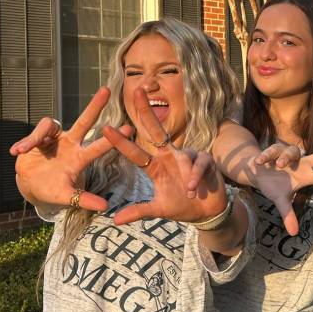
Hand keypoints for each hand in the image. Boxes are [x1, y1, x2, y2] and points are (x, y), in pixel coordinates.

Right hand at [10, 89, 114, 211]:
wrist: (31, 185)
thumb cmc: (52, 190)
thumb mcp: (67, 197)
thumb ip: (83, 200)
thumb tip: (105, 208)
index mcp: (80, 158)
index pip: (99, 146)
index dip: (113, 139)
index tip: (130, 128)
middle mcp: (70, 143)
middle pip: (84, 121)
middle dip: (94, 105)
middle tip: (106, 90)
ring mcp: (54, 138)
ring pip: (50, 124)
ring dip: (35, 136)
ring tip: (24, 150)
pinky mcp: (38, 136)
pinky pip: (34, 133)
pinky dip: (25, 143)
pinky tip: (17, 152)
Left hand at [104, 88, 228, 225]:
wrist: (207, 212)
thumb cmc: (182, 205)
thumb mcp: (159, 209)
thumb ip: (139, 211)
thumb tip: (115, 221)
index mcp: (156, 165)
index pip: (136, 151)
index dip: (121, 141)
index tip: (105, 128)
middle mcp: (170, 155)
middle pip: (156, 129)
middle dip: (147, 110)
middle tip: (137, 90)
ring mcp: (188, 156)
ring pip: (184, 156)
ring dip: (186, 174)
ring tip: (188, 191)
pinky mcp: (205, 160)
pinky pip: (199, 163)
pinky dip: (196, 176)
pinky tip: (194, 189)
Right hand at [247, 140, 312, 235]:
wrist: (257, 171)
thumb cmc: (274, 184)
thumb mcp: (281, 200)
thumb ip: (288, 214)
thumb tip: (294, 233)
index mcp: (306, 175)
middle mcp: (301, 163)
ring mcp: (288, 155)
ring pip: (291, 153)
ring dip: (285, 158)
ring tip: (278, 165)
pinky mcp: (273, 151)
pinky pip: (271, 152)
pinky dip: (266, 156)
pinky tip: (260, 162)